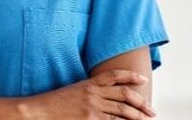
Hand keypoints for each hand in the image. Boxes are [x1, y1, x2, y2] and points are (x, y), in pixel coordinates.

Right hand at [18, 69, 154, 118]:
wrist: (40, 111)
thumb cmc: (56, 103)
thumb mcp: (76, 91)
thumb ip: (92, 91)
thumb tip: (107, 96)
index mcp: (89, 83)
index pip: (114, 75)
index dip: (131, 76)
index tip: (143, 79)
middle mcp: (93, 93)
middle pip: (123, 94)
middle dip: (140, 101)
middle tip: (151, 109)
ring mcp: (92, 107)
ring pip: (122, 110)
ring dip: (137, 115)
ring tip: (146, 119)